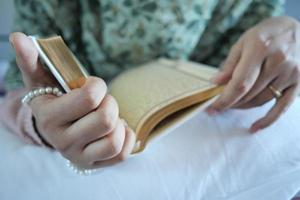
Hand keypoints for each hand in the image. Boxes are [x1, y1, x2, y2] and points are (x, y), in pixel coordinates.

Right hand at [10, 32, 135, 168]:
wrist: (61, 127)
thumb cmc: (57, 99)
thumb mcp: (42, 79)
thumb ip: (31, 60)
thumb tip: (18, 37)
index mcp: (47, 117)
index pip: (90, 97)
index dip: (97, 86)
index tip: (91, 86)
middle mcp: (61, 142)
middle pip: (106, 118)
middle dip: (109, 103)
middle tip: (100, 103)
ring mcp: (79, 157)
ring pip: (114, 139)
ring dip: (117, 122)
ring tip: (106, 116)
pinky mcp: (95, 165)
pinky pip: (122, 153)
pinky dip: (126, 136)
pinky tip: (116, 129)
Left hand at [207, 16, 299, 132]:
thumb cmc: (267, 33)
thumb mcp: (244, 41)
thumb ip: (230, 64)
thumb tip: (215, 83)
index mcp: (260, 49)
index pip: (240, 83)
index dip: (224, 99)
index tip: (212, 108)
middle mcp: (278, 62)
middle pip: (249, 94)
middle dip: (230, 102)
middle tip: (218, 106)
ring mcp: (291, 74)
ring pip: (261, 100)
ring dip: (243, 106)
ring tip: (232, 106)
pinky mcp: (299, 83)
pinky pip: (282, 107)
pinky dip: (268, 120)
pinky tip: (255, 128)